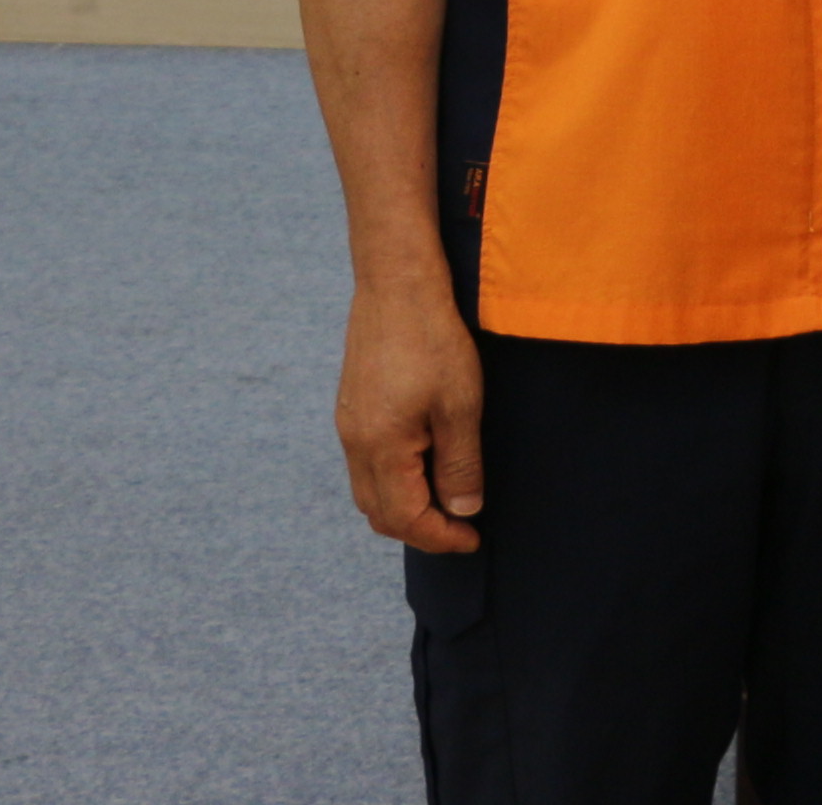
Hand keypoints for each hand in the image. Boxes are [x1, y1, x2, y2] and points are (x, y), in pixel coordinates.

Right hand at [335, 271, 486, 551]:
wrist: (396, 281)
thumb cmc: (433, 339)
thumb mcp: (460, 405)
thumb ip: (460, 464)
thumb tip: (461, 511)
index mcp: (380, 448)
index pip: (405, 519)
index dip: (441, 537)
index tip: (473, 538)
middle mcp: (355, 443)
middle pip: (379, 513)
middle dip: (419, 529)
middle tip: (461, 526)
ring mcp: (348, 424)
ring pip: (369, 490)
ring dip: (405, 506)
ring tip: (446, 498)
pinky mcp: (352, 407)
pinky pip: (366, 463)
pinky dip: (393, 479)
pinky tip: (424, 463)